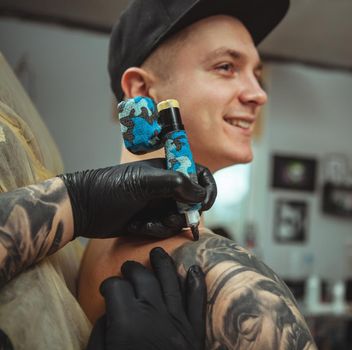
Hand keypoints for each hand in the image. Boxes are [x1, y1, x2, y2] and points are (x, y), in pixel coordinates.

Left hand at [58, 158, 216, 237]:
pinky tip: (137, 227)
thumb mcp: (144, 182)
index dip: (207, 189)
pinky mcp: (151, 221)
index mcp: (168, 169)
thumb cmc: (109, 188)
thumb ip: (176, 183)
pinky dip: (155, 230)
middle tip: (171, 218)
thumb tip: (201, 194)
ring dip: (167, 224)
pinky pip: (165, 229)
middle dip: (186, 214)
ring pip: (180, 219)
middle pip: (193, 201)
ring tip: (148, 223)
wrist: (82, 209)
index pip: (200, 174)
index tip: (205, 204)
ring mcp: (159, 204)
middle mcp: (167, 186)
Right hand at [86, 247, 206, 349]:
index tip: (106, 289)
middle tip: (127, 268)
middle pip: (143, 278)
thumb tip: (110, 314)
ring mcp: (178, 322)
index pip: (116, 288)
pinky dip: (196, 284)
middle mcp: (154, 316)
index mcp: (127, 324)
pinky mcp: (194, 332)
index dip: (108, 286)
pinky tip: (194, 270)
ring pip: (172, 282)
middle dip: (132, 269)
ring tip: (158, 252)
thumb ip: (101, 334)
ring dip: (164, 263)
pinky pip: (197, 302)